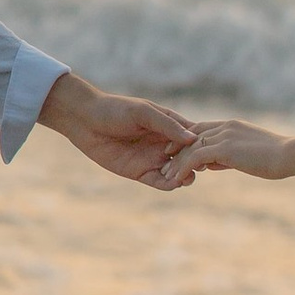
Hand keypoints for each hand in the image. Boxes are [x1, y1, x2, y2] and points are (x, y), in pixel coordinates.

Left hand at [38, 70, 193, 185]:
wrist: (85, 121)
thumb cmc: (114, 110)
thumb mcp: (143, 113)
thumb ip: (166, 125)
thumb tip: (192, 138)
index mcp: (168, 125)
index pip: (193, 136)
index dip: (202, 143)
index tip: (209, 148)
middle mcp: (164, 143)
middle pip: (188, 157)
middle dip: (195, 163)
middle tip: (198, 166)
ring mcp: (153, 158)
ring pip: (177, 171)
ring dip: (184, 175)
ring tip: (186, 176)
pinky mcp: (140, 172)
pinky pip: (160, 182)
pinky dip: (170, 184)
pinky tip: (174, 183)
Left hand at [157, 118, 292, 188]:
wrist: (291, 154)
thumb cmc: (276, 158)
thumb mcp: (247, 155)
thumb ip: (228, 156)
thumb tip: (212, 163)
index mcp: (231, 125)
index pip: (201, 129)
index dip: (186, 141)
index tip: (175, 153)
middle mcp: (225, 127)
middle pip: (191, 136)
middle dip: (177, 150)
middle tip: (165, 164)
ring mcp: (224, 136)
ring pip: (191, 147)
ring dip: (177, 162)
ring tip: (166, 176)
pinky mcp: (225, 148)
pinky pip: (196, 157)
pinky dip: (184, 167)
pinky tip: (177, 178)